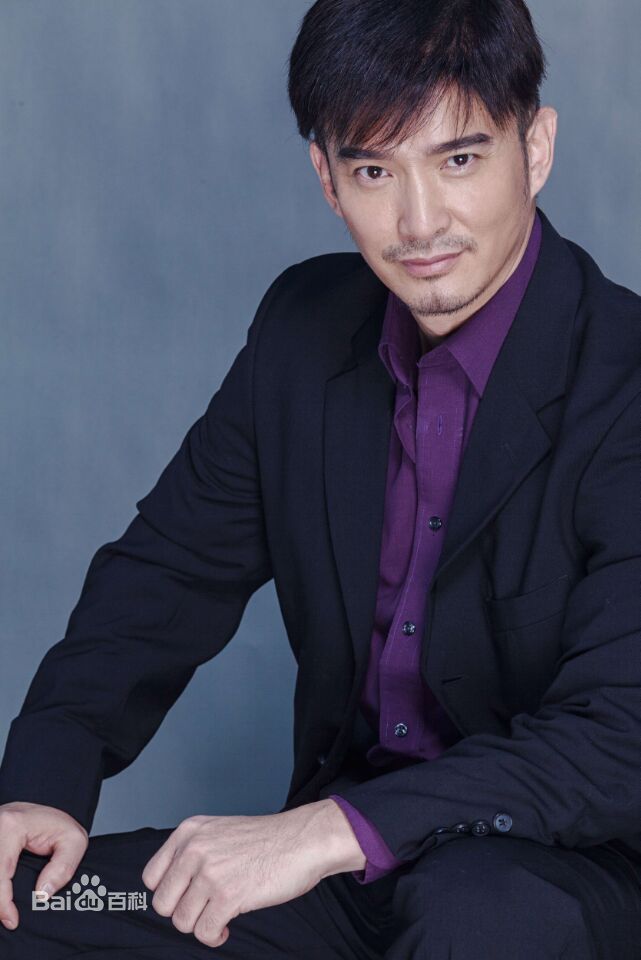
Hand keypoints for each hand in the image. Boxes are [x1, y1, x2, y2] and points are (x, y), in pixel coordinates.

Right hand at [0, 801, 88, 930]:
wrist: (42, 815)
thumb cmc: (56, 826)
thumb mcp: (73, 840)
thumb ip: (63, 867)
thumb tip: (43, 893)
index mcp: (11, 827)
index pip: (0, 872)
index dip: (2, 901)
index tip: (12, 920)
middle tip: (8, 917)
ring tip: (7, 908)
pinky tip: (4, 895)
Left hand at [141, 798, 364, 947]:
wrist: (302, 840)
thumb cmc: (266, 839)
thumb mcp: (219, 831)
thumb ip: (194, 851)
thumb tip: (173, 886)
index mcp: (189, 831)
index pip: (151, 877)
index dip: (168, 893)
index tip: (185, 897)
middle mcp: (194, 849)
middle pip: (162, 903)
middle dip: (183, 913)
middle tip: (204, 909)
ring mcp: (210, 872)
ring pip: (181, 921)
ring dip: (200, 925)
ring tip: (218, 917)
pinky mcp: (228, 896)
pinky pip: (204, 932)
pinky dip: (214, 937)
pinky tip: (226, 928)